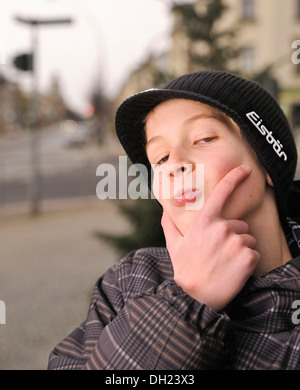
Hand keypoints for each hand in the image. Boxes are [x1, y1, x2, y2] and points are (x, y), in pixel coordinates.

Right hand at [161, 165, 259, 311]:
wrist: (195, 298)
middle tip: (220, 254)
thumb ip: (169, 224)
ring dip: (241, 250)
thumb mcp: (174, 245)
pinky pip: (255, 254)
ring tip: (226, 264)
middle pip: (240, 225)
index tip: (246, 169)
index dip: (234, 178)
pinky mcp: (248, 257)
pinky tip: (234, 271)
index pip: (221, 193)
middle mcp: (221, 228)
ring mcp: (235, 242)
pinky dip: (248, 263)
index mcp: (204, 222)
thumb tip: (163, 211)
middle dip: (234, 237)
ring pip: (248, 240)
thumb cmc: (185, 270)